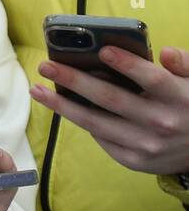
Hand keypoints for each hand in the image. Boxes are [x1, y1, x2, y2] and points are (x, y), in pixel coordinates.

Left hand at [32, 45, 188, 174]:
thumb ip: (185, 64)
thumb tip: (164, 52)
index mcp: (180, 99)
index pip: (152, 79)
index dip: (128, 65)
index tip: (103, 50)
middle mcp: (162, 123)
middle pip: (111, 99)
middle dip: (75, 81)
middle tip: (46, 66)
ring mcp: (146, 145)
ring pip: (96, 122)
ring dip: (62, 106)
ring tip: (37, 90)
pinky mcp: (135, 160)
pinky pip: (100, 138)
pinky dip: (81, 121)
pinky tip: (61, 108)